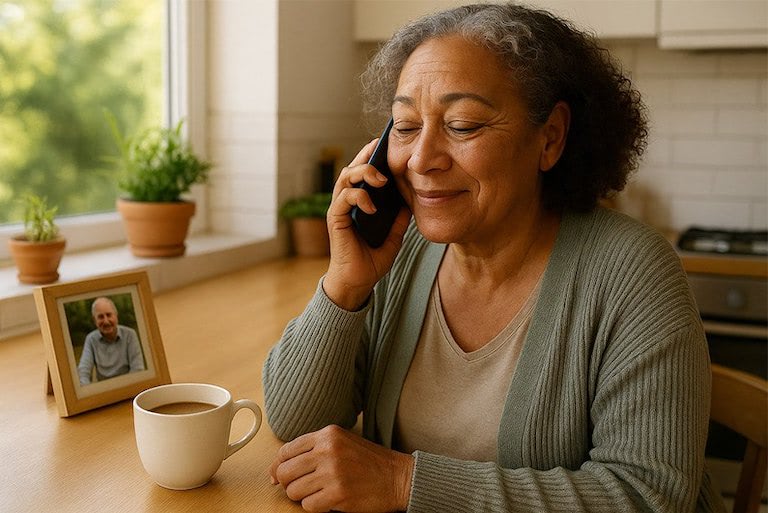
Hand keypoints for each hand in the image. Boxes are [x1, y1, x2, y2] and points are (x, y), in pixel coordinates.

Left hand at [269, 424, 413, 512]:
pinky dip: (314, 506)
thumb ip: (314, 448)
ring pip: (293, 491)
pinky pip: (308, 506)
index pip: (286, 450)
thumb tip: (280, 467)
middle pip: (285, 471)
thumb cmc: (370, 461)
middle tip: (297, 487)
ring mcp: (332, 473)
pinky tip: (327, 501)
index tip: (276, 476)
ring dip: (302, 496)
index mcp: (327, 435)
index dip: (277, 466)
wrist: (397, 477)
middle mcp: (327, 451)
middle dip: (286, 483)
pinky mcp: (338, 494)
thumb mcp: (342, 442)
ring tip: (318, 493)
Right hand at [323, 139, 410, 310]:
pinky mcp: (336, 220)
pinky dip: (359, 197)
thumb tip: (411, 203)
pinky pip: (344, 199)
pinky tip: (372, 207)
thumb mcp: (394, 237)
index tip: (384, 143)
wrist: (358, 282)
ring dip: (363, 173)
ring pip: (345, 178)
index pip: (362, 172)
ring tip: (381, 180)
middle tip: (383, 154)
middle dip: (366, 158)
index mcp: (359, 203)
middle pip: (351, 168)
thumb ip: (400, 220)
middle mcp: (346, 203)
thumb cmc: (371, 260)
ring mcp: (340, 210)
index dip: (371, 156)